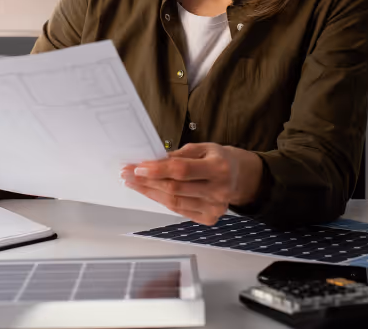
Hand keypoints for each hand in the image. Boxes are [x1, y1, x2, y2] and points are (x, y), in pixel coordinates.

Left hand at [120, 143, 263, 225]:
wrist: (240, 177)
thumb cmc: (218, 159)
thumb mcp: (202, 148)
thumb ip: (179, 156)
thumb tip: (152, 162)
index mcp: (219, 168)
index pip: (181, 171)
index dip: (157, 170)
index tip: (137, 167)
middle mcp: (218, 190)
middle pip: (175, 189)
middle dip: (146, 181)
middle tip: (127, 174)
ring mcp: (215, 208)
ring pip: (173, 203)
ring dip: (150, 192)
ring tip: (133, 183)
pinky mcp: (209, 218)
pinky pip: (179, 211)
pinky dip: (161, 201)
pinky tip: (150, 192)